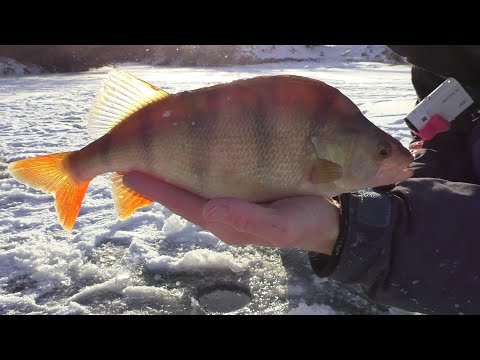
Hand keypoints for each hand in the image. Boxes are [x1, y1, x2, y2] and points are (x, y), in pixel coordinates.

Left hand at [123, 172, 339, 254]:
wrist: (330, 222)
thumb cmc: (306, 223)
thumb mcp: (282, 225)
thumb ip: (248, 220)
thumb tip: (211, 209)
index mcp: (229, 221)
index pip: (184, 204)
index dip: (157, 189)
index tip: (130, 172)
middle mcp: (225, 213)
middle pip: (184, 196)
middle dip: (159, 180)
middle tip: (132, 160)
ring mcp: (235, 203)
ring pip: (197, 187)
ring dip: (175, 173)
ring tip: (154, 155)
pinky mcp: (245, 192)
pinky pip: (213, 180)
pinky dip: (197, 168)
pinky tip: (193, 155)